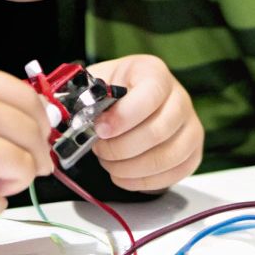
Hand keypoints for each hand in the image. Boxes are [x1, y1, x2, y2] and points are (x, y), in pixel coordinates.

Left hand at [87, 55, 202, 191]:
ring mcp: (190, 126)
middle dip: (121, 148)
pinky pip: (174, 174)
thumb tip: (62, 113)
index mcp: (154, 73)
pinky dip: (143, 181)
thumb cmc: (112, 94)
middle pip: (158, 131)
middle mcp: (179, 98)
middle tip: (99, 150)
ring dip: (130, 168)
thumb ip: (82, 95)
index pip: (150, 94)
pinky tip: (123, 175)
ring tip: (109, 163)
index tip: (100, 130)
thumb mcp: (95, 82)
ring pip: (167, 157)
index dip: (124, 116)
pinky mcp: (193, 153)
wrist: (131, 101)